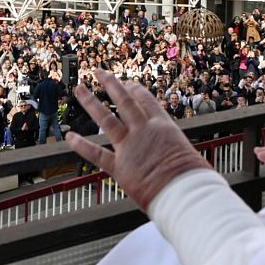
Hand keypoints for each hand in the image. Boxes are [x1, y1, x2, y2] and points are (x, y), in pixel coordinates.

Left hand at [64, 69, 209, 209]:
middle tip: (98, 72)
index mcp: (164, 126)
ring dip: (91, 102)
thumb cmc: (194, 179)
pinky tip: (69, 136)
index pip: (147, 101)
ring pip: (106, 118)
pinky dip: (81, 145)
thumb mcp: (190, 157)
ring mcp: (129, 147)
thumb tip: (186, 163)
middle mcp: (144, 131)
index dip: (136, 90)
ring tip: (79, 89)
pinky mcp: (119, 167)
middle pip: (124, 101)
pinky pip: (96, 153)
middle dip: (110, 84)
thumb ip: (177, 154)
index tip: (127, 83)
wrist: (185, 193)